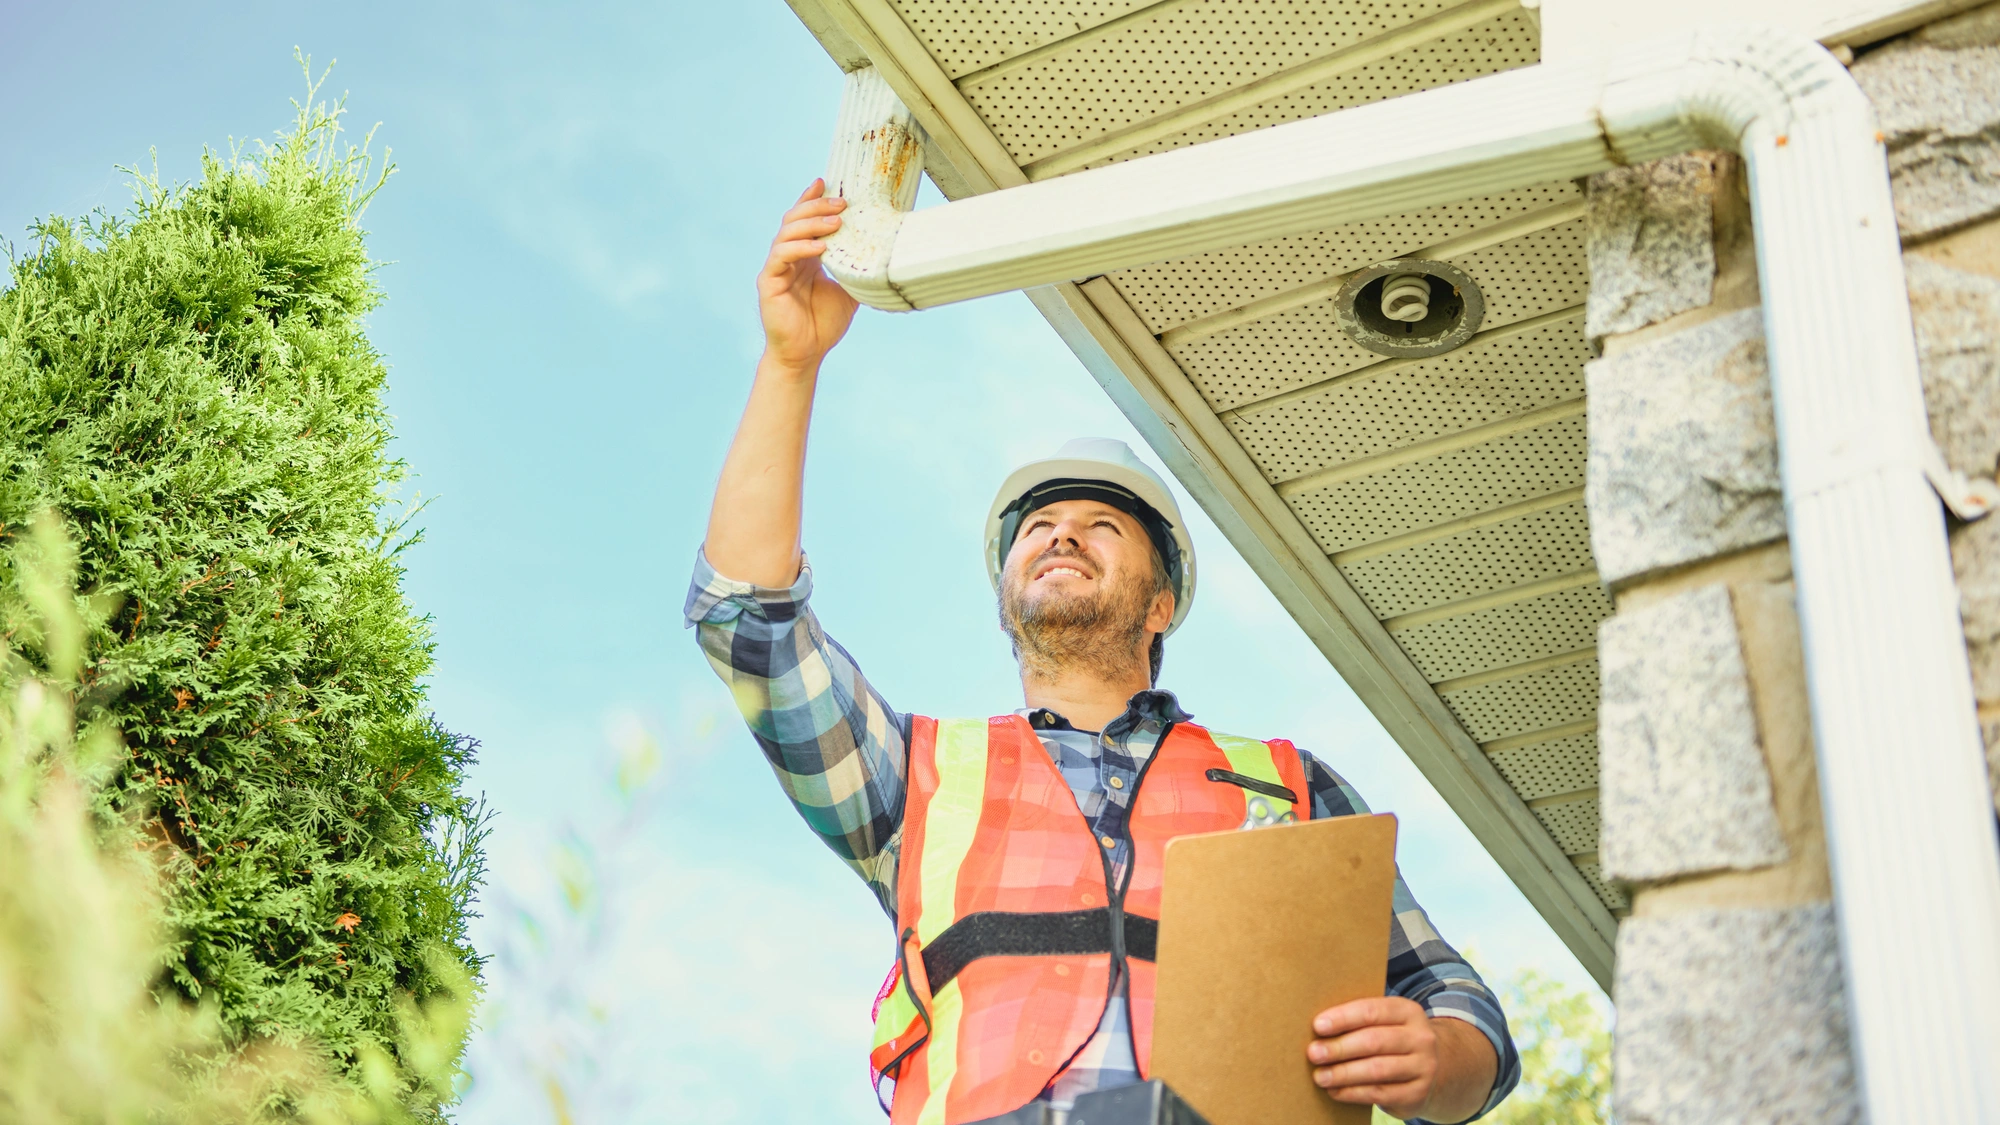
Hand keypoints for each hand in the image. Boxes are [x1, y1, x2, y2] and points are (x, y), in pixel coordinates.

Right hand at [758, 179, 859, 375]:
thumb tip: (881, 251)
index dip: (811, 199)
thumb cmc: (824, 324)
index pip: (803, 219)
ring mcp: (776, 268)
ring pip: (787, 233)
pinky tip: (819, 248)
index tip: (826, 181)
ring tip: (836, 222)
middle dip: (817, 207)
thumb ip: (855, 268)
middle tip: (841, 203)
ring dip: (812, 224)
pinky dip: (800, 248)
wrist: (806, 354)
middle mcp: (787, 257)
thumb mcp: (848, 290)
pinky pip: (781, 257)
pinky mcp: (768, 282)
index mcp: (804, 256)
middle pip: (795, 219)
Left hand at [1305, 998, 1495, 1122]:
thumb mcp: (1386, 1022)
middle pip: (1374, 1041)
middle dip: (1339, 1048)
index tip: (1318, 1026)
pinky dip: (1353, 1093)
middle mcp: (1421, 1038)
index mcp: (1408, 1011)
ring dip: (1343, 1074)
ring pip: (1377, 1070)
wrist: (1434, 1069)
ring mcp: (1423, 1067)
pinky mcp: (1418, 1094)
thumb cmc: (1393, 1040)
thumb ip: (1360, 1021)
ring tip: (1320, 1076)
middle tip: (1313, 1053)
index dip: (1343, 1018)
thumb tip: (1318, 1028)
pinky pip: (1380, 1093)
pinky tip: (1335, 1091)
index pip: (1372, 1011)